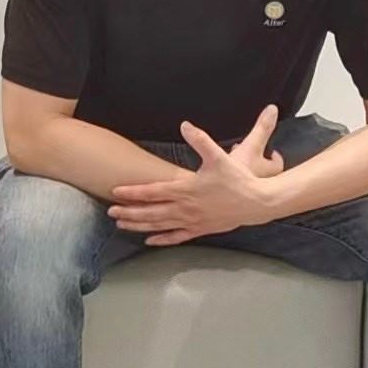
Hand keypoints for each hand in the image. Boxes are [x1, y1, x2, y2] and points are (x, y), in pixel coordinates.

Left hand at [109, 105, 283, 244]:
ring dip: (140, 226)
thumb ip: (200, 140)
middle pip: (151, 212)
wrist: (256, 202)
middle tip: (110, 212)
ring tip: (121, 225)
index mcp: (186, 190)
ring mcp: (192, 221)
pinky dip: (162, 239)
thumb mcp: (219, 156)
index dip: (133, 192)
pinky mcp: (200, 229)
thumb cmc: (237, 178)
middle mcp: (185, 208)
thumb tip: (185, 125)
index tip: (115, 191)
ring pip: (160, 226)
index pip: (153, 192)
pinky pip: (177, 237)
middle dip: (129, 212)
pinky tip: (149, 241)